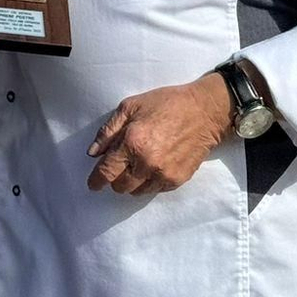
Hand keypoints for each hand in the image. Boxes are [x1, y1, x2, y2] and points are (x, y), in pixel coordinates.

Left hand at [86, 74, 233, 195]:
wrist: (203, 112)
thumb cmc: (165, 104)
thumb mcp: (130, 107)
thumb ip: (108, 131)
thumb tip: (93, 153)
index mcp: (132, 143)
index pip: (107, 172)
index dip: (96, 180)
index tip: (93, 184)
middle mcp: (147, 163)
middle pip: (120, 186)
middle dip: (115, 179)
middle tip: (119, 166)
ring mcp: (164, 174)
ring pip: (137, 192)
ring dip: (132, 183)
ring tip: (137, 165)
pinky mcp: (178, 180)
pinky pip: (155, 190)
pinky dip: (149, 183)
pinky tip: (152, 167)